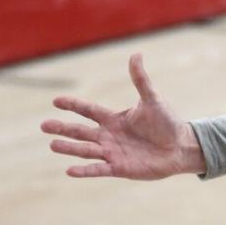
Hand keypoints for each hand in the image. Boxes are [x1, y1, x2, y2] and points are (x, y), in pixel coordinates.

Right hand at [41, 53, 205, 178]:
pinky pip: (98, 170)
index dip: (73, 105)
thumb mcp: (152, 99)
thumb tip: (136, 54)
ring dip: (69, 148)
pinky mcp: (120, 168)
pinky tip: (69, 170)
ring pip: (85, 150)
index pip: (88, 110)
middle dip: (63, 128)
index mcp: (114, 119)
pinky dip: (84, 171)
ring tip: (53, 144)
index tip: (56, 100)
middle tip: (44, 125)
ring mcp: (112, 152)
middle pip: (81, 131)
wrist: (181, 147)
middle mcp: (109, 136)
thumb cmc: (167, 123)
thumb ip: (141, 79)